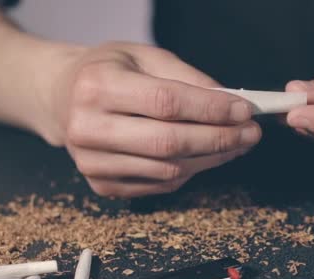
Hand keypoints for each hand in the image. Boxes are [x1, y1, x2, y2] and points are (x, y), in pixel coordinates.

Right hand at [47, 42, 260, 196]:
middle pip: (170, 142)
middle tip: (251, 133)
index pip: (166, 103)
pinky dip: (191, 172)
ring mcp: (92, 163)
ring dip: (212, 158)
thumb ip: (188, 78)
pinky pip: (161, 185)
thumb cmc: (109, 72)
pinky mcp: (101, 186)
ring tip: (237, 144)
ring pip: (170, 169)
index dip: (212, 109)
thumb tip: (232, 103)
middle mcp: (88, 128)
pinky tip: (207, 156)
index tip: (245, 110)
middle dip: (220, 139)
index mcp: (98, 86)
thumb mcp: (145, 57)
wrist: (62, 97)